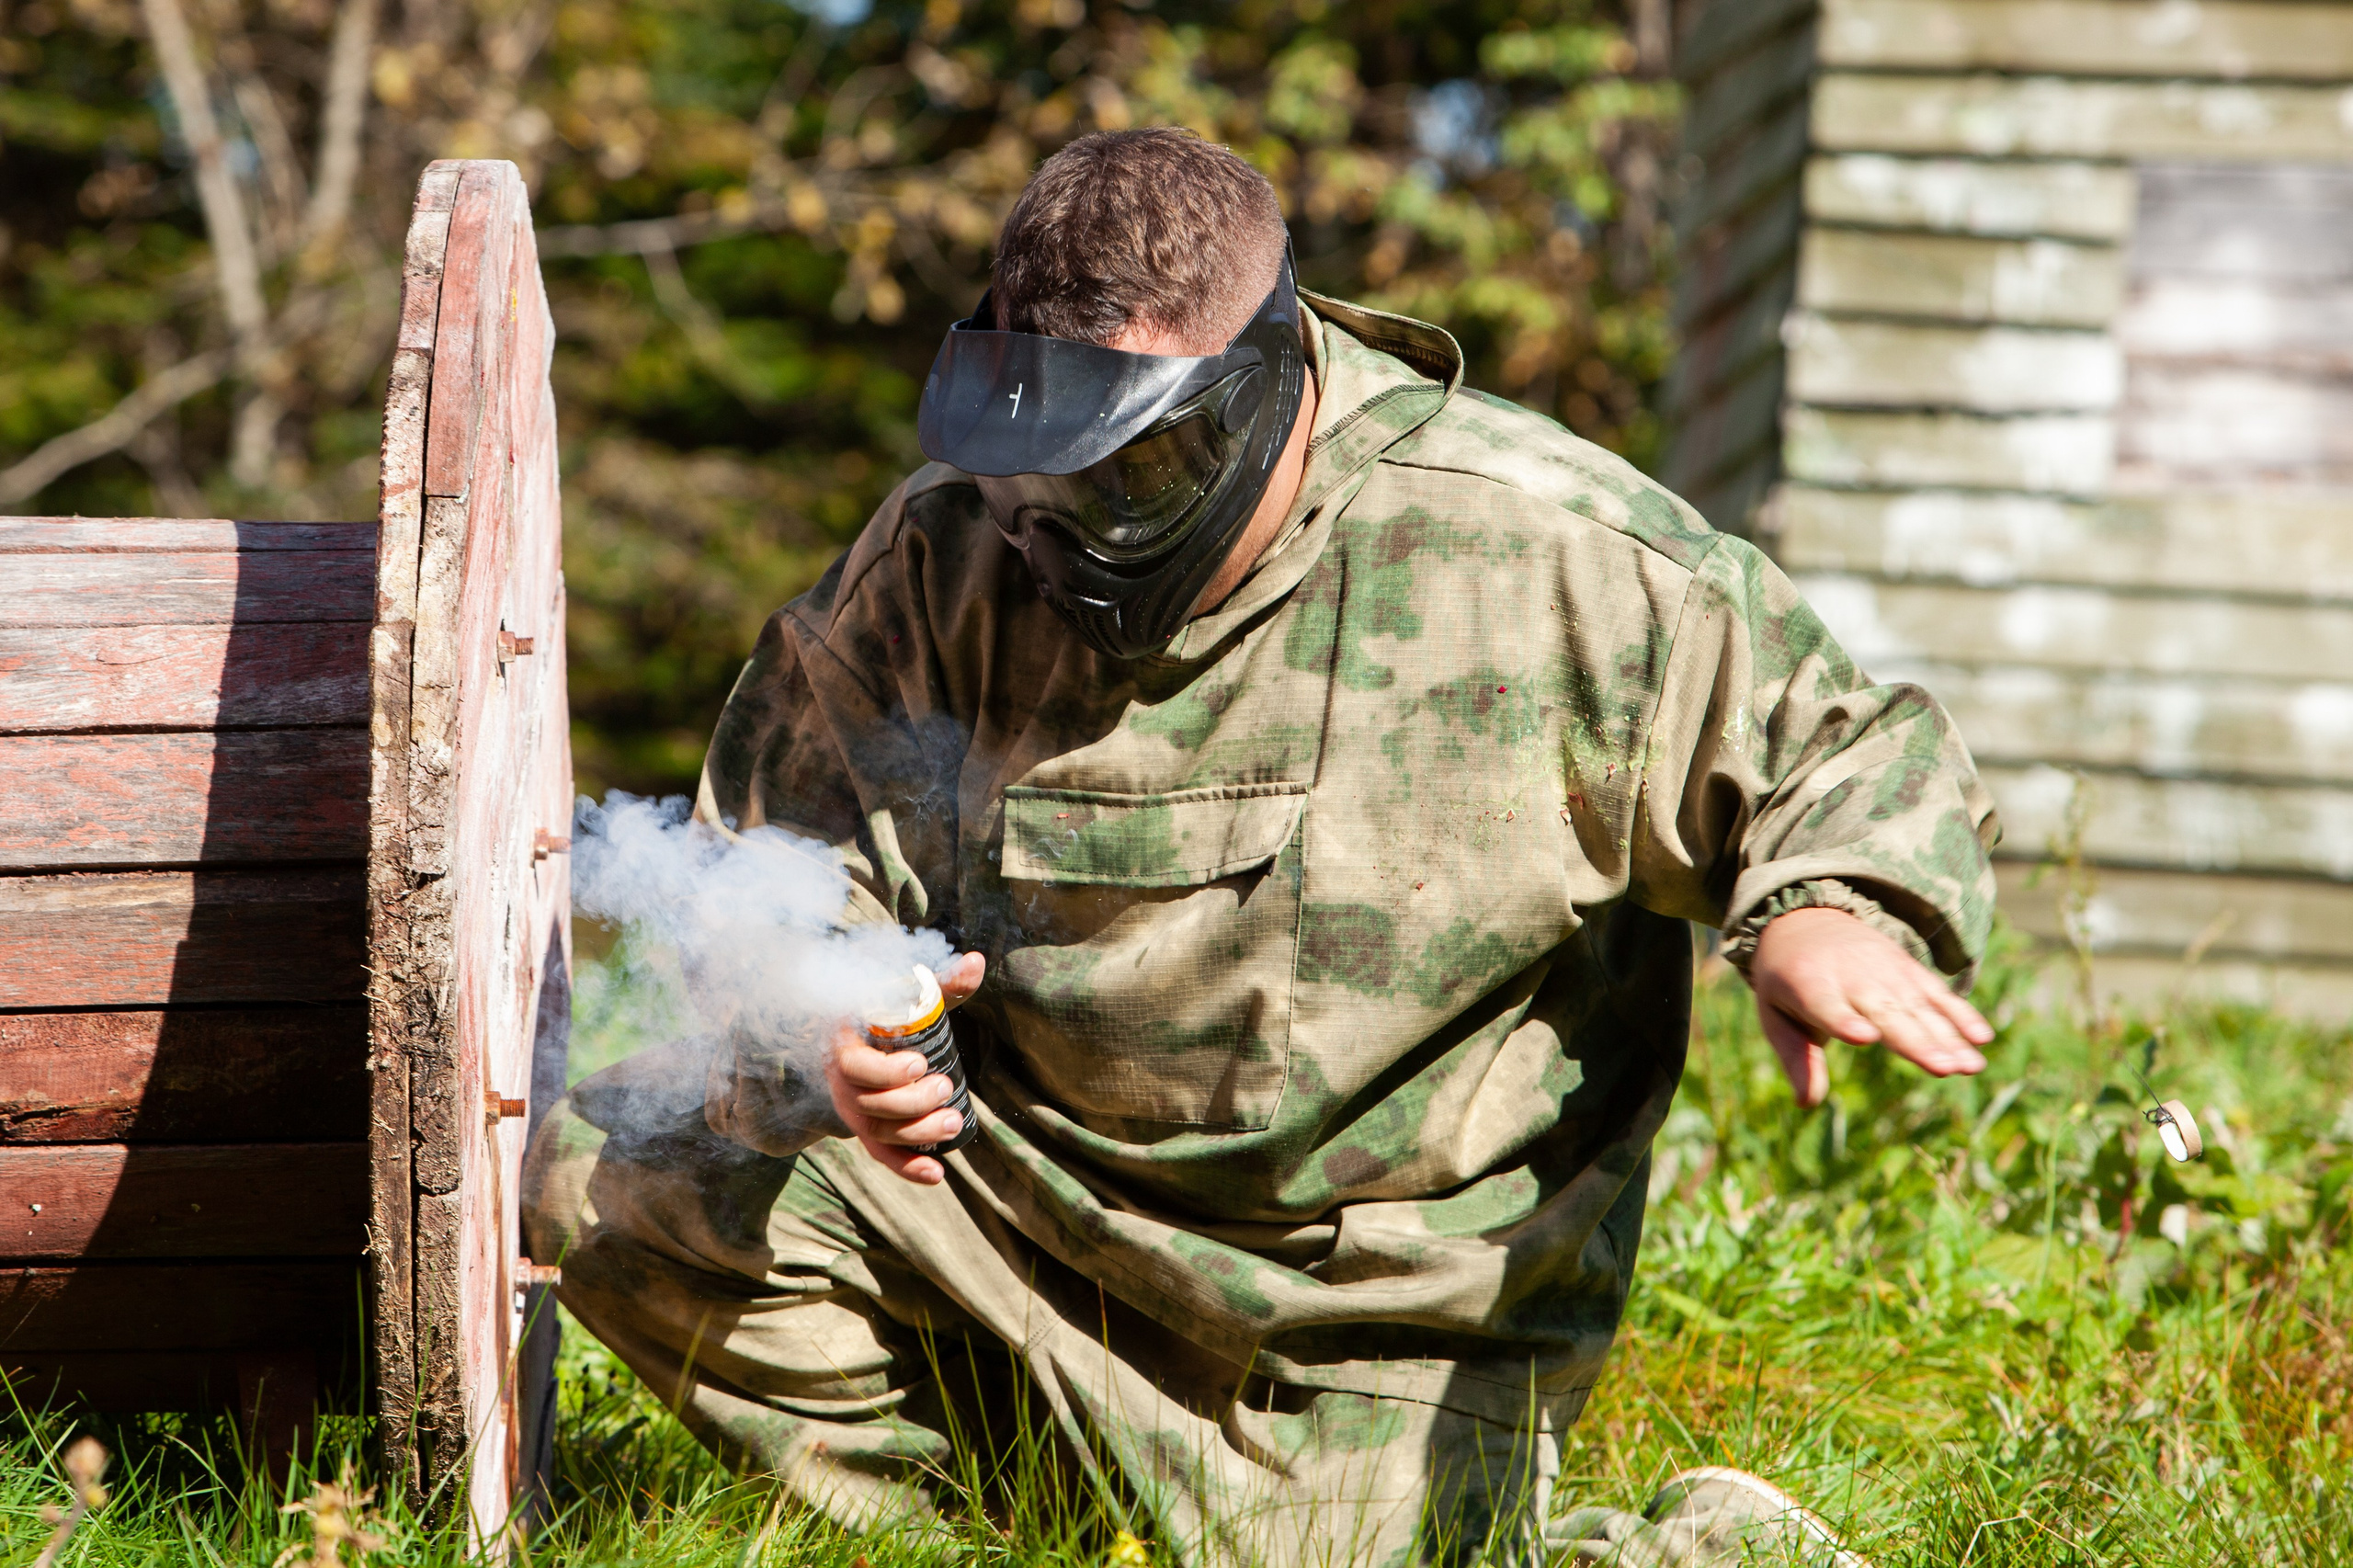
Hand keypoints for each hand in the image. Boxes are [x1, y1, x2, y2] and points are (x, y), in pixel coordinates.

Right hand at [826, 951, 986, 1185]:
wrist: (863, 1036)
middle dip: (910, 1103)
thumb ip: (942, 981)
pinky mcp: (870, 1131)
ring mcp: (855, 1110)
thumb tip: (978, 962)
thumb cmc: (888, 1012)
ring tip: (952, 1120)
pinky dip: (907, 1167)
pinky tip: (937, 1174)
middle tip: (945, 1088)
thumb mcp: (909, 995)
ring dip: (916, 1134)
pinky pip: (882, 1155)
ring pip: (877, 1133)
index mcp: (844, 1044)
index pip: (853, 1065)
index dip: (885, 1071)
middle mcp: (842, 1083)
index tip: (919, 1064)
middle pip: (869, 1105)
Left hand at [1748, 908, 1990, 1107]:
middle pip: (1886, 1011)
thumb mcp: (1775, 1014)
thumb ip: (1796, 1057)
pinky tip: (1982, 1037)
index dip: (1844, 1021)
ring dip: (1948, 1037)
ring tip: (1970, 1067)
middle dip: (1915, 1040)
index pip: (1827, 1006)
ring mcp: (1885, 970)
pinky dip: (1960, 1014)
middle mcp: (1852, 975)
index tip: (1865, 1037)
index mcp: (1809, 984)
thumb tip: (1808, 1103)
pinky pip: (1937, 993)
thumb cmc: (1787, 981)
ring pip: (1919, 1006)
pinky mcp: (1908, 969)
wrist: (1807, 921)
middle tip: (1943, 1068)